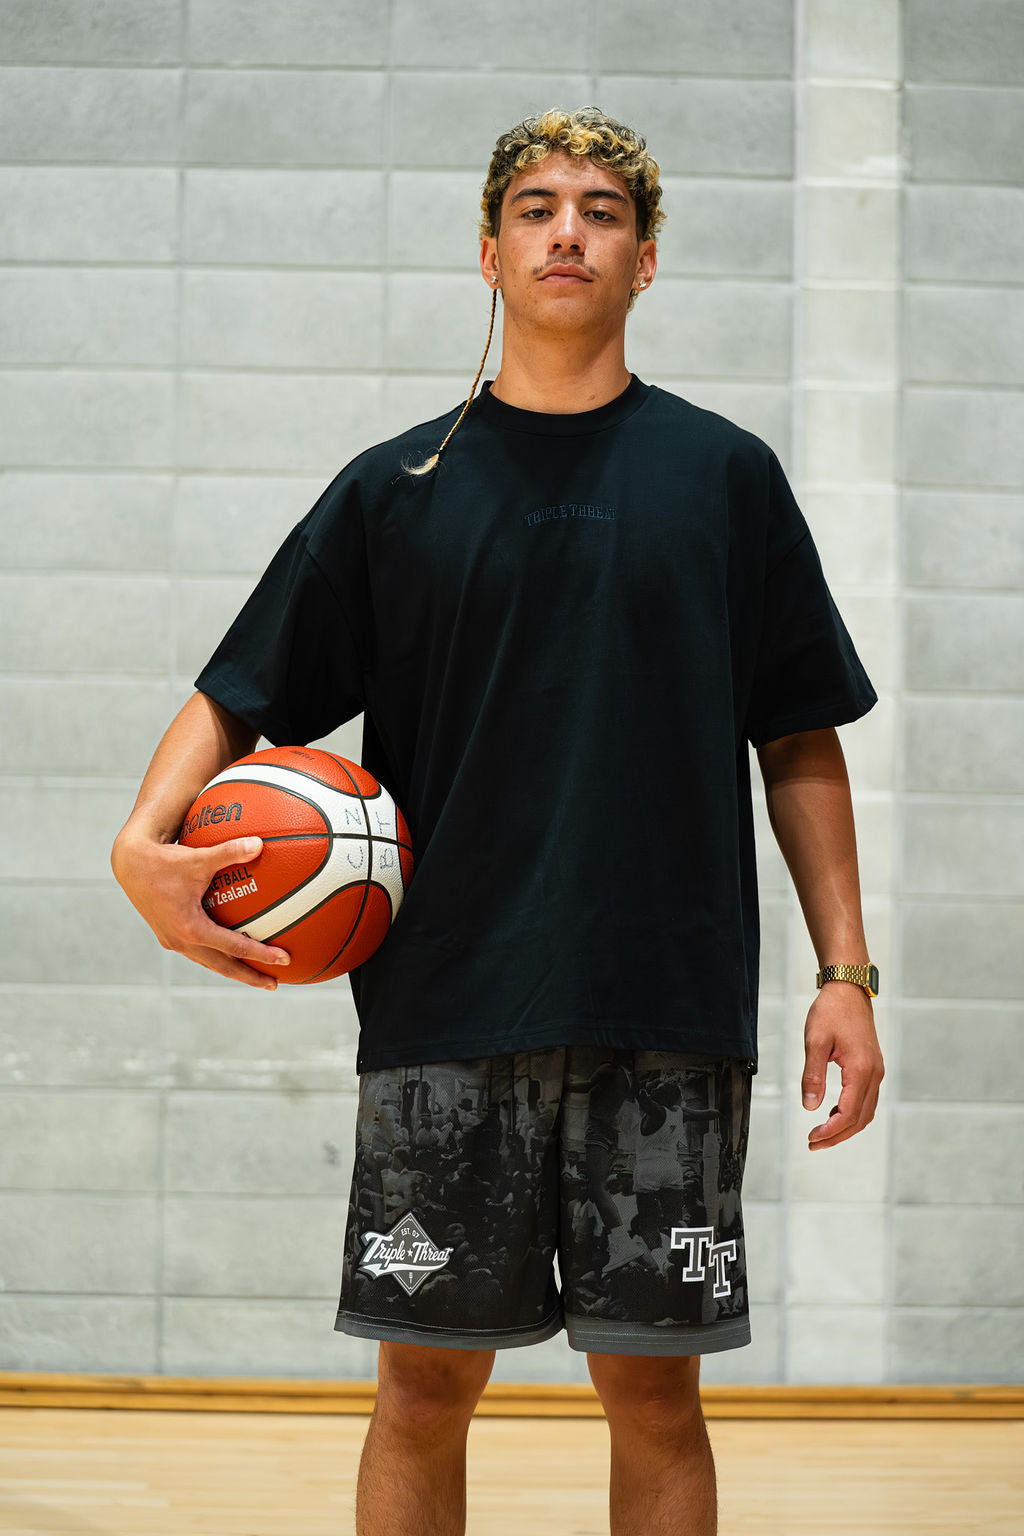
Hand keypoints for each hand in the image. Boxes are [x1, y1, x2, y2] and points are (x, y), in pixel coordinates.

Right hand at [112, 833, 290, 988]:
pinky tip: (230, 950)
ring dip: (233, 969)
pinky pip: (198, 952)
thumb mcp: (199, 857)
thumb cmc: (165, 860)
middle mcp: (181, 941)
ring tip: (256, 975)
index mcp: (191, 929)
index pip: (235, 948)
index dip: (262, 955)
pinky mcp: (168, 936)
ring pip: (209, 962)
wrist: (130, 864)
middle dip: (250, 977)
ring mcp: (173, 941)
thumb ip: (230, 851)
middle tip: (275, 985)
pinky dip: (217, 956)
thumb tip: (259, 844)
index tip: (285, 960)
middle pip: (223, 967)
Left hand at [801, 983, 883, 1150]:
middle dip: (837, 1136)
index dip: (830, 1131)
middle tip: (813, 1144)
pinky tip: (833, 1113)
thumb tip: (809, 1106)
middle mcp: (874, 1074)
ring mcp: (876, 1071)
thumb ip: (812, 1075)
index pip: (848, 1113)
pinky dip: (851, 1113)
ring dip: (845, 1127)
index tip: (811, 1138)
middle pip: (860, 1119)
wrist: (849, 990)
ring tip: (821, 1134)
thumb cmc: (831, 1011)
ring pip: (865, 1111)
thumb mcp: (815, 1041)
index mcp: (861, 1069)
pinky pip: (866, 1099)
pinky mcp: (873, 1067)